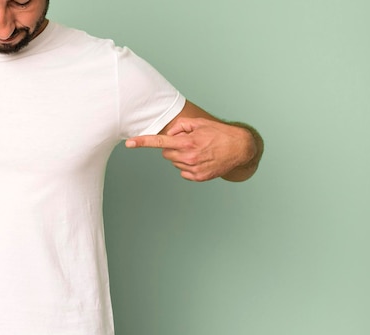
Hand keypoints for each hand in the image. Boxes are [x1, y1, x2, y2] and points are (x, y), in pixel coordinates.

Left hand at [125, 117, 256, 181]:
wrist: (240, 148)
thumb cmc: (219, 133)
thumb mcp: (200, 123)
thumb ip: (181, 126)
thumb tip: (169, 134)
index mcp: (187, 142)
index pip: (160, 142)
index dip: (143, 142)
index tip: (129, 143)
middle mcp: (189, 157)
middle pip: (166, 154)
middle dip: (172, 148)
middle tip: (189, 143)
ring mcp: (193, 169)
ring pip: (175, 163)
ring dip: (181, 157)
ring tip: (199, 151)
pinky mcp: (198, 177)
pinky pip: (183, 172)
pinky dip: (188, 166)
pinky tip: (201, 160)